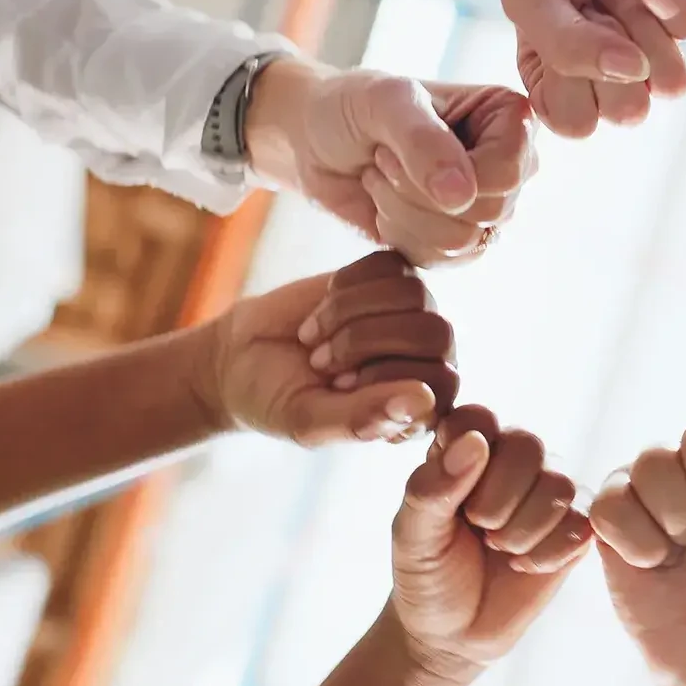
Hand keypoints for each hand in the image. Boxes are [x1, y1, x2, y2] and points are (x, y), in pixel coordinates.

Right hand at [205, 252, 452, 446]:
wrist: (242, 357)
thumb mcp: (309, 421)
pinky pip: (390, 265)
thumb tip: (423, 399)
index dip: (386, 378)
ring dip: (348, 314)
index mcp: (420, 407)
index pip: (443, 383)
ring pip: (413, 294)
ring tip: (314, 337)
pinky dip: (346, 285)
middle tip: (319, 361)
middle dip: (363, 342)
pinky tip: (323, 306)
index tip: (337, 387)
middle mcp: (427, 359)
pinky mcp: (390, 278)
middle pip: (434, 334)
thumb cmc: (278, 400)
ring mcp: (412, 315)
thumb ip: (363, 420)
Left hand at [246, 58, 534, 266]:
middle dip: (417, 190)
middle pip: (488, 212)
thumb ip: (423, 141)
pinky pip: (440, 261)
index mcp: (509, 118)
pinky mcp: (459, 243)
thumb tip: (462, 198)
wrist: (317, 139)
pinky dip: (398, 235)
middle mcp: (510, 165)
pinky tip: (384, 205)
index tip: (401, 140)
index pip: (507, 173)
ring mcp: (487, 208)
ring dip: (402, 212)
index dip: (449, 170)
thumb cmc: (354, 105)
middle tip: (384, 159)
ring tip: (382, 178)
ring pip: (462, 242)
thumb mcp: (385, 102)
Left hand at [388, 405, 592, 685]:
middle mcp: (511, 460)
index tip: (452, 500)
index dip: (468, 456)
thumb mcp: (413, 535)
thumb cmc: (427, 575)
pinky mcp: (577, 527)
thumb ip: (433, 486)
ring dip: (523, 530)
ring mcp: (548, 492)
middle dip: (499, 498)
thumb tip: (476, 442)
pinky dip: (547, 553)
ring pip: (559, 484)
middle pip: (528, 445)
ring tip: (500, 551)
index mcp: (465, 449)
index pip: (479, 418)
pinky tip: (523, 566)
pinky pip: (582, 523)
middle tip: (479, 530)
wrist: (453, 635)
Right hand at [493, 0, 685, 137]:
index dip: (574, 87)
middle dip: (611, 58)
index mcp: (557, 75)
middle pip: (630, 113)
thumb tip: (633, 75)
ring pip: (669, 82)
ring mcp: (646, 39)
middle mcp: (604, 67)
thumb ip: (565, 46)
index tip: (556, 33)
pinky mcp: (682, 5)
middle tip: (587, 5)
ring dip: (640, 31)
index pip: (577, 124)